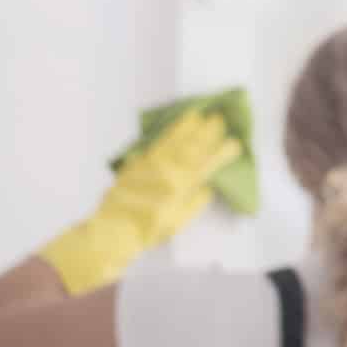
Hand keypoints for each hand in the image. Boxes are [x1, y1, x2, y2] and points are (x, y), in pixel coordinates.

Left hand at [38, 109, 241, 293]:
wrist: (113, 231)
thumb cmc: (147, 231)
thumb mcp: (177, 223)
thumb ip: (194, 204)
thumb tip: (205, 189)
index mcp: (181, 186)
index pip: (206, 164)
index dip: (221, 153)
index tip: (234, 143)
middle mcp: (167, 171)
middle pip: (191, 147)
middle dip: (206, 132)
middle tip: (217, 119)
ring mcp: (150, 166)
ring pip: (171, 142)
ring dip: (185, 128)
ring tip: (195, 115)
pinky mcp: (135, 166)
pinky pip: (153, 146)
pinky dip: (164, 136)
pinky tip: (169, 130)